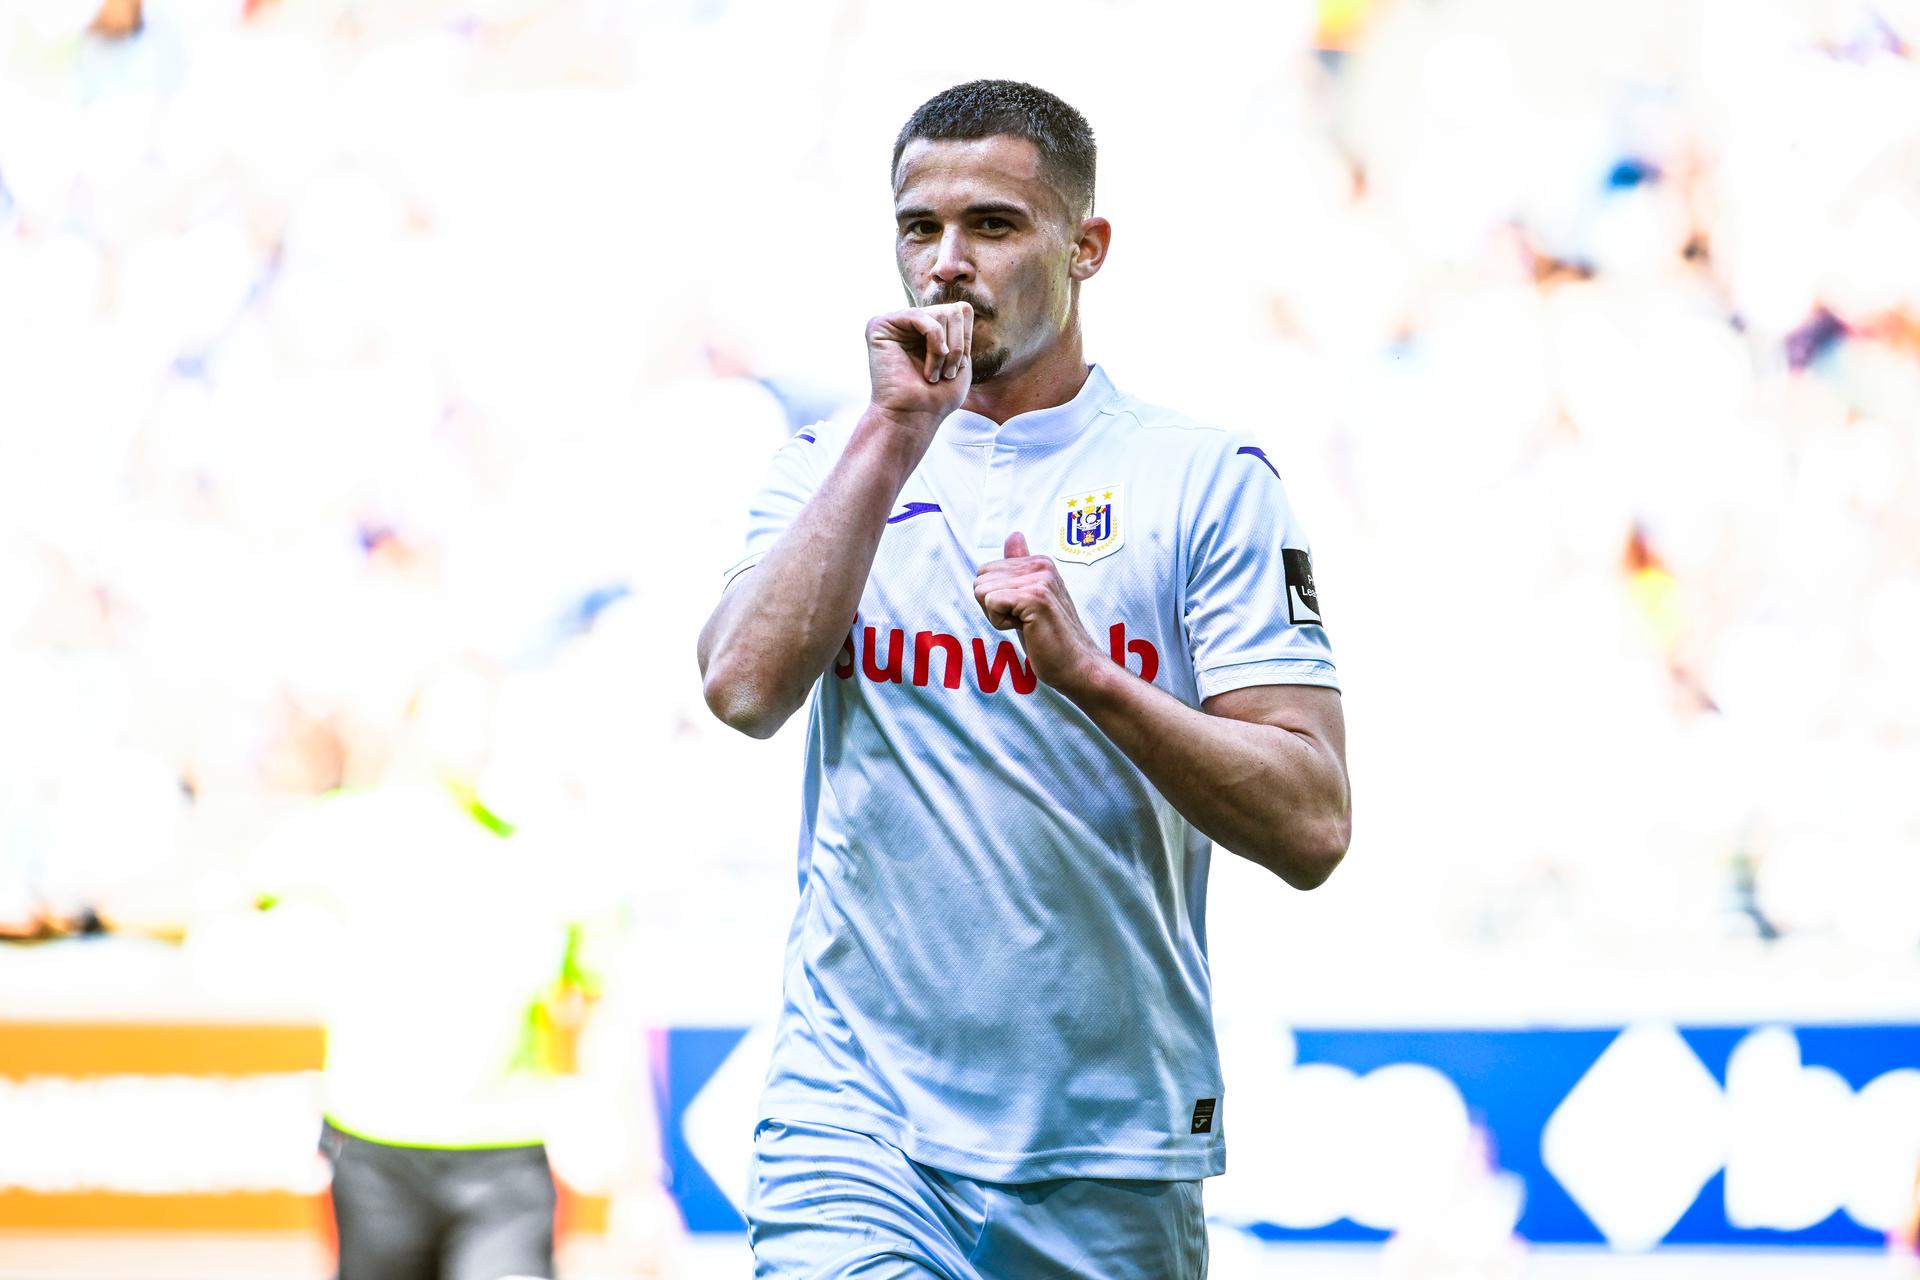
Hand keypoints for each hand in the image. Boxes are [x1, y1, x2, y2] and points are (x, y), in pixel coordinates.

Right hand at [866, 302, 972, 423]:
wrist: (914, 417)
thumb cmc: (936, 397)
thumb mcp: (960, 361)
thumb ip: (962, 332)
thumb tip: (964, 305)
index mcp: (926, 330)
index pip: (960, 311)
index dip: (964, 340)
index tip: (956, 369)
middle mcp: (909, 323)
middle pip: (952, 310)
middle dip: (957, 346)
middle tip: (946, 374)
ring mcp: (894, 322)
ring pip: (940, 313)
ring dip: (945, 350)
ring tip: (934, 375)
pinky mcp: (879, 325)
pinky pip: (920, 316)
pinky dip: (934, 342)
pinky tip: (928, 368)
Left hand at [973, 532, 1105, 694]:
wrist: (1076, 665)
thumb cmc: (1051, 636)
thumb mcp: (1032, 596)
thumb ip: (1020, 566)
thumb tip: (1014, 535)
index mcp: (1039, 562)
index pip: (985, 571)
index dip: (995, 598)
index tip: (1021, 612)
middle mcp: (1041, 565)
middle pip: (980, 579)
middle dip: (992, 606)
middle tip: (1022, 620)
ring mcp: (1039, 580)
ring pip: (982, 591)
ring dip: (997, 616)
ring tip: (1026, 625)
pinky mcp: (1035, 598)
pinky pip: (991, 602)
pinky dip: (1000, 623)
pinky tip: (1026, 628)